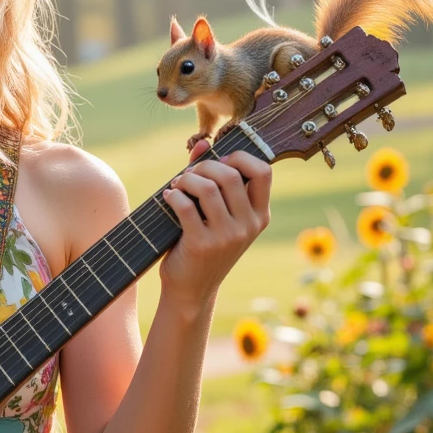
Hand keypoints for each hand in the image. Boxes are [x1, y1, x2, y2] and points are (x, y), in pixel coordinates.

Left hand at [159, 143, 270, 313]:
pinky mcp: (202, 244)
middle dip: (205, 166)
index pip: (264, 172)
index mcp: (258, 216)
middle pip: (231, 175)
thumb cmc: (204, 246)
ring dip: (186, 179)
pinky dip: (173, 195)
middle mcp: (248, 226)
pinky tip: (168, 197)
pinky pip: (186, 206)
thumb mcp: (216, 215)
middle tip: (189, 174)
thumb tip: (201, 143)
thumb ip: (211, 178)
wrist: (192, 290)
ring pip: (208, 188)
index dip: (241, 157)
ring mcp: (227, 236)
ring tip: (177, 185)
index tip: (220, 161)